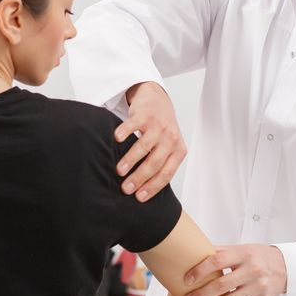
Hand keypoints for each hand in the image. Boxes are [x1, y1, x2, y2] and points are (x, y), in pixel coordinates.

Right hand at [114, 81, 186, 201]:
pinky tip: (116, 140)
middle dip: (139, 178)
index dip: (153, 187)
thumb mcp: (169, 146)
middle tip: (126, 188)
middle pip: (155, 162)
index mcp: (178, 150)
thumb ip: (162, 163)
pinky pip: (133, 125)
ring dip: (130, 160)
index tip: (139, 197)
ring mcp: (158, 125)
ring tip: (119, 171)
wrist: (158, 99)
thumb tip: (146, 190)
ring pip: (144, 146)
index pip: (166, 173)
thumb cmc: (161, 128)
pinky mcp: (145, 114)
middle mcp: (170, 138)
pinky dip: (124, 132)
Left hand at [182, 244, 286, 295]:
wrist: (285, 267)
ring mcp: (258, 287)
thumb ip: (220, 251)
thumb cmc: (257, 256)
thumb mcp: (240, 249)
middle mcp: (252, 270)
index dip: (201, 270)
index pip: (217, 261)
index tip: (187, 279)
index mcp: (243, 254)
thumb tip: (194, 252)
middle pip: (222, 284)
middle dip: (203, 294)